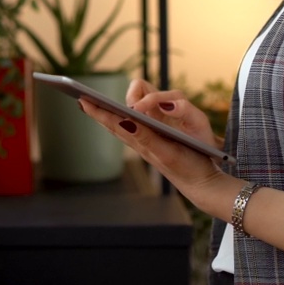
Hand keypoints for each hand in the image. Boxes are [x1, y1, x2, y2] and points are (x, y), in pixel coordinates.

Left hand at [77, 79, 223, 192]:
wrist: (201, 183)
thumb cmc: (187, 165)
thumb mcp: (165, 151)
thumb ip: (145, 135)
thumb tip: (125, 119)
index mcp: (141, 141)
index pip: (115, 122)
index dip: (99, 111)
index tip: (83, 101)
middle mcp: (141, 142)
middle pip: (114, 124)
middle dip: (98, 112)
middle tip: (82, 101)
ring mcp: (147, 144)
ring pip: (122, 127)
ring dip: (108, 116)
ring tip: (93, 108)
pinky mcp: (155, 145)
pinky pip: (134, 130)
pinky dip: (122, 122)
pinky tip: (119, 119)